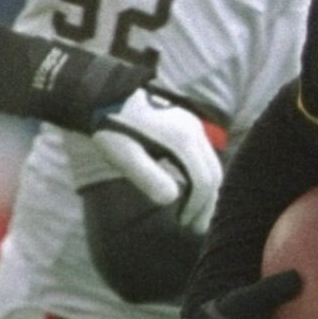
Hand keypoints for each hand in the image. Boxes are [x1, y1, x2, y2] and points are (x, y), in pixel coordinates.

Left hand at [88, 90, 224, 230]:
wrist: (103, 91)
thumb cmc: (110, 126)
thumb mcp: (124, 155)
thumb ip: (148, 177)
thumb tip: (172, 200)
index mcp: (183, 141)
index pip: (203, 182)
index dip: (197, 207)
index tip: (184, 225)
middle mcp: (194, 131)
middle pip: (213, 174)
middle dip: (207, 203)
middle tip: (195, 227)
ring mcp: (192, 124)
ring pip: (211, 164)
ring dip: (205, 190)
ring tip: (193, 211)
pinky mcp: (186, 122)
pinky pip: (203, 154)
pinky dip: (201, 175)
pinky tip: (187, 186)